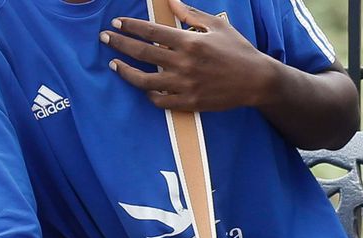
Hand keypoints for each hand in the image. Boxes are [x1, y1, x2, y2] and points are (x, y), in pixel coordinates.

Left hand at [102, 0, 275, 111]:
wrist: (257, 81)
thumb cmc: (238, 50)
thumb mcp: (217, 25)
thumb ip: (190, 13)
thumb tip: (170, 0)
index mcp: (189, 41)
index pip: (150, 32)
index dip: (130, 27)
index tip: (116, 23)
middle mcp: (183, 63)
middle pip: (141, 53)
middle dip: (119, 44)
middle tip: (104, 39)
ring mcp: (185, 85)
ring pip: (145, 81)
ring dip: (126, 72)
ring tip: (115, 65)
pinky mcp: (190, 103)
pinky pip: (161, 101)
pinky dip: (149, 95)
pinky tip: (144, 88)